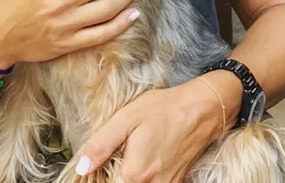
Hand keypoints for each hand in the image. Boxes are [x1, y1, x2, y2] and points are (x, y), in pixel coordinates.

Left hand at [76, 78, 231, 182]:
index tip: (95, 168)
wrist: (202, 108)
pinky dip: (145, 177)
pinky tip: (143, 161)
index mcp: (135, 174)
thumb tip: (82, 167)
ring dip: (130, 178)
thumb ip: (102, 144)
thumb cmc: (164, 109)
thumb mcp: (127, 118)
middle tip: (113, 159)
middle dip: (115, 176)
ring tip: (128, 159)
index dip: (98, 177)